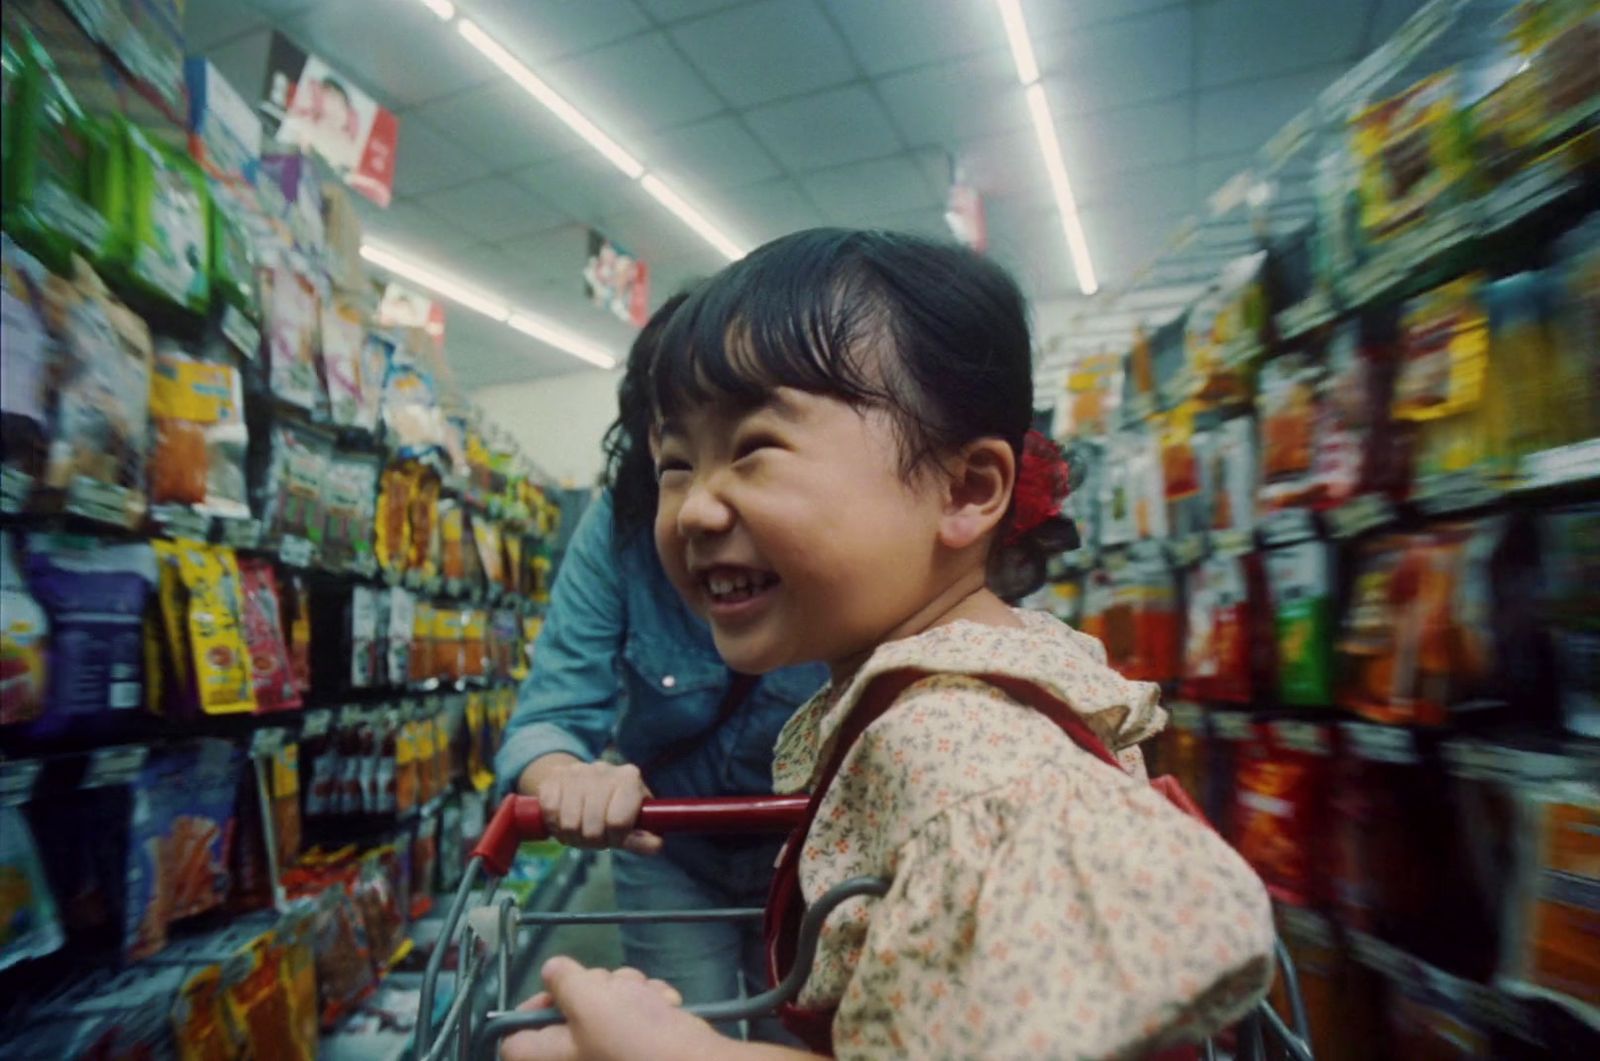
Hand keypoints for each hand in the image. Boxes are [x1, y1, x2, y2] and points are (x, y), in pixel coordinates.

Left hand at [499, 958, 714, 1060]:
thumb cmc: (632, 1039)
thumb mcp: (589, 1000)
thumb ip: (564, 980)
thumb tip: (550, 970)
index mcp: (551, 1058)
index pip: (513, 1040)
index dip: (529, 1008)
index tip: (556, 987)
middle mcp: (576, 1057)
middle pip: (567, 1010)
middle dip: (597, 987)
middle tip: (613, 989)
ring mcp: (609, 1051)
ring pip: (606, 1004)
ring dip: (629, 990)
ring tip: (646, 998)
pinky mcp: (638, 1044)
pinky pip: (634, 1013)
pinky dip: (649, 1003)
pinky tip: (663, 1006)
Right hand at [528, 759, 661, 854]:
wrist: (579, 781)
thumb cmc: (611, 806)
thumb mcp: (631, 819)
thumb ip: (642, 836)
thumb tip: (656, 846)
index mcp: (629, 778)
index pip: (618, 822)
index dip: (616, 839)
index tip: (614, 838)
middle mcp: (603, 770)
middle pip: (593, 827)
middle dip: (593, 841)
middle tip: (594, 837)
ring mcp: (575, 772)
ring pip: (570, 823)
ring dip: (573, 836)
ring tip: (580, 830)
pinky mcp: (552, 778)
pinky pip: (551, 813)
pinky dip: (555, 825)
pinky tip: (563, 821)